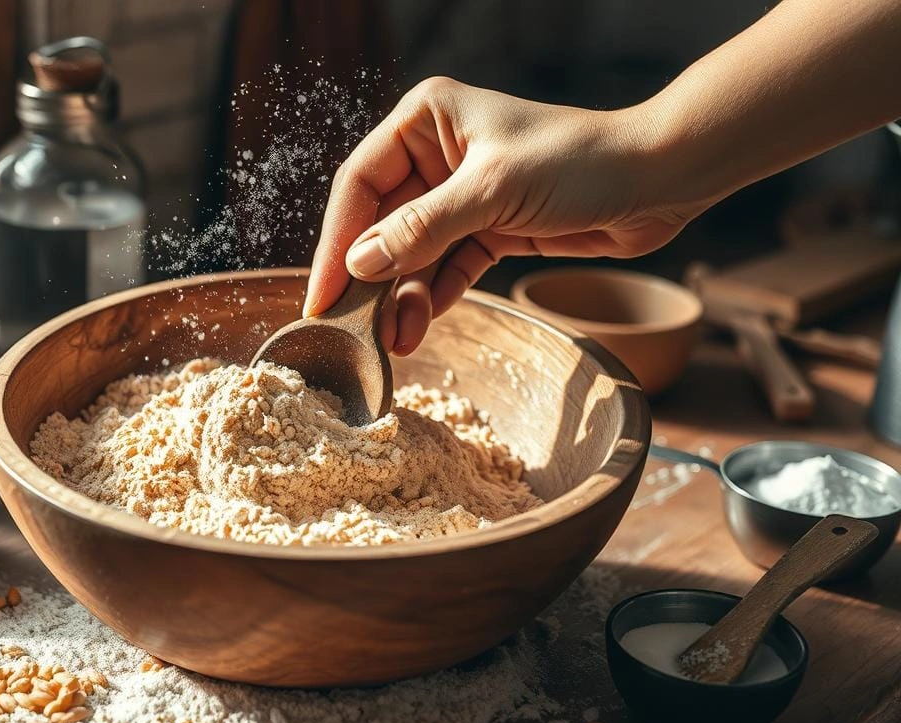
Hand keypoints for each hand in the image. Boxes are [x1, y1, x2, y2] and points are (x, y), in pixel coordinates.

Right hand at [303, 77, 708, 354]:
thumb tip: (359, 264)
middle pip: (381, 224)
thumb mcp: (492, 192)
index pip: (360, 184)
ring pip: (412, 254)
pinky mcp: (489, 228)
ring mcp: (462, 194)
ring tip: (393, 342)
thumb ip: (422, 229)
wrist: (660, 180)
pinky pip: (446, 268)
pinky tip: (418, 326)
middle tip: (353, 330)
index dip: (337, 241)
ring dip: (401, 298)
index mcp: (425, 121)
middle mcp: (436, 153)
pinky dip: (432, 297)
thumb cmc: (580, 162)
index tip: (323, 293)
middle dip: (371, 280)